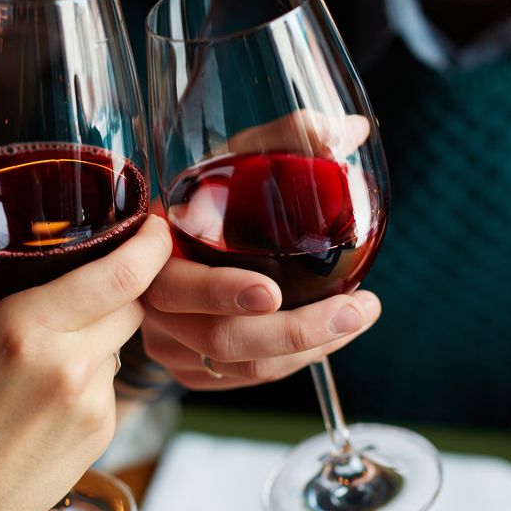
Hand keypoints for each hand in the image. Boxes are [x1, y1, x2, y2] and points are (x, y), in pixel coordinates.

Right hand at [0, 191, 172, 510]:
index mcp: (24, 330)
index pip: (122, 274)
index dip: (151, 242)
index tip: (155, 222)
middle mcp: (68, 365)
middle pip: (132, 299)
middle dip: (120, 281)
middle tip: (90, 272)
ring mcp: (93, 403)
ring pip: (123, 338)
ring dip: (102, 326)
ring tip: (50, 342)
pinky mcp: (106, 430)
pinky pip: (114, 377)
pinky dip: (93, 368)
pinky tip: (50, 386)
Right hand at [144, 108, 380, 390]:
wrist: (166, 243)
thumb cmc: (206, 195)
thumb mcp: (233, 160)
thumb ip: (286, 139)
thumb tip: (351, 130)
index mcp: (153, 251)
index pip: (177, 285)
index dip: (221, 292)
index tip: (272, 291)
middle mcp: (153, 305)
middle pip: (221, 339)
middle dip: (296, 332)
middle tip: (353, 311)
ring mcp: (169, 344)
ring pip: (243, 368)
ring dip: (308, 350)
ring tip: (357, 317)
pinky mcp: (189, 369)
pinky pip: (245, 380)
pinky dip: (293, 362)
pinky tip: (329, 335)